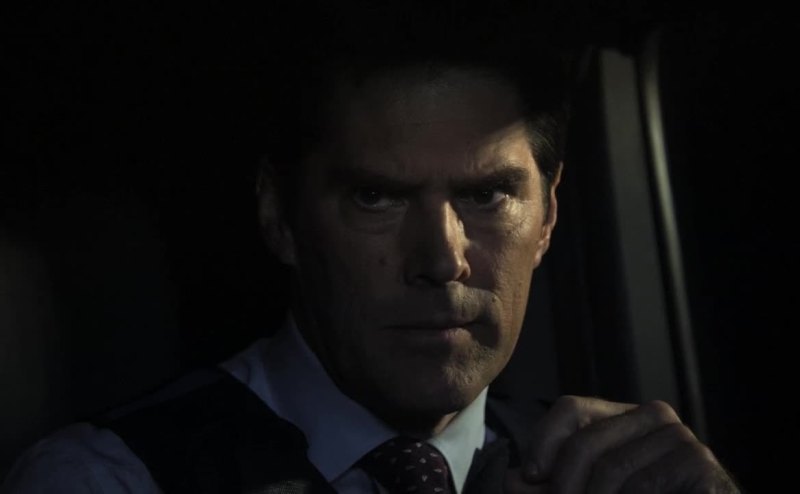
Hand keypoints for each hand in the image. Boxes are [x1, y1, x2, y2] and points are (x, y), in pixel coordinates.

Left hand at [504, 396, 739, 492]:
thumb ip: (549, 488)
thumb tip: (512, 479)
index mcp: (622, 418)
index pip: (570, 408)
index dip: (543, 441)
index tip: (530, 476)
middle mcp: (652, 417)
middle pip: (586, 441)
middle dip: (564, 485)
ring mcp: (678, 437)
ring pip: (611, 468)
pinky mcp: (699, 462)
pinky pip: (643, 484)